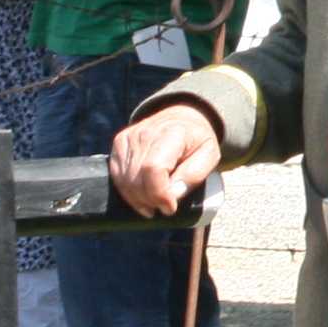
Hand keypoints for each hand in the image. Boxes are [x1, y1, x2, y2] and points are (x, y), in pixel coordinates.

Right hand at [107, 101, 222, 215]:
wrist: (181, 118)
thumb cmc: (196, 141)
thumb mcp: (210, 156)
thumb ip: (194, 175)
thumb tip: (172, 194)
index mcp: (172, 133)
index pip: (153, 168)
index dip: (159, 193)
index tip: (170, 207)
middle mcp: (146, 133)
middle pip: (137, 178)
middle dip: (150, 200)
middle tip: (164, 208)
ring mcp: (129, 137)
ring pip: (125, 180)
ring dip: (138, 200)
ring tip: (154, 205)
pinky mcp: (119, 143)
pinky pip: (117, 175)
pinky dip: (128, 192)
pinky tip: (142, 197)